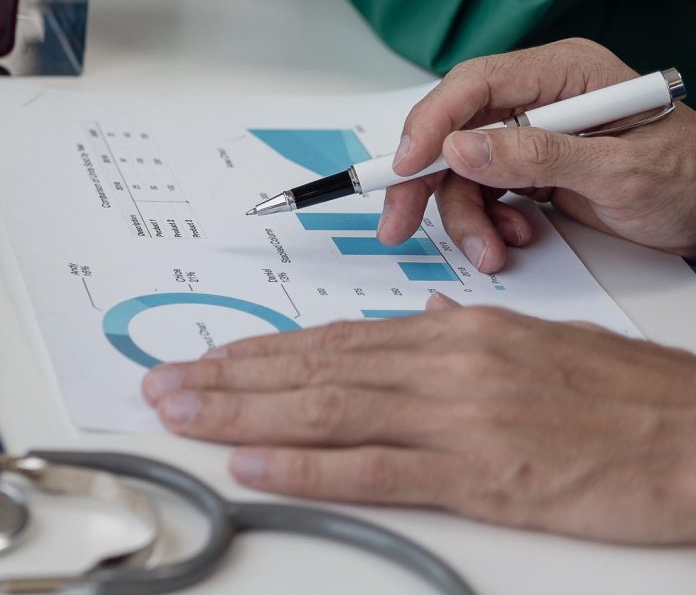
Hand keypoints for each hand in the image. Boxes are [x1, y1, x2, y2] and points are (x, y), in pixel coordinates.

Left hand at [140, 298, 695, 542]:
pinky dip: (304, 466)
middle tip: (163, 385)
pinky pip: (373, 471)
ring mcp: (458, 418)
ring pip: (325, 410)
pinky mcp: (480, 475)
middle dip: (229, 378)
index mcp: (456, 333)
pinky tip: (253, 464)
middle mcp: (446, 364)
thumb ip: (470, 334)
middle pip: (313, 368)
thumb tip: (424, 321)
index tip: (208, 360)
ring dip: (242, 414)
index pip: (335, 339)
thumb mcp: (540, 341)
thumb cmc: (632, 397)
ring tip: (182, 414)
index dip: (262, 352)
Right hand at [375, 38, 695, 272]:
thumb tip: (462, 147)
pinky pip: (481, 189)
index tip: (406, 166)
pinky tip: (510, 238)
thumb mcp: (620, 172)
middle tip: (399, 222)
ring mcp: (532, 131)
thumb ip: (539, 157)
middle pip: (455, 127)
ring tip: (490, 249)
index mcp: (563, 72)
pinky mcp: (529, 164)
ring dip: (464, 213)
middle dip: (425, 179)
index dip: (431, 123)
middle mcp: (540, 96)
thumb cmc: (691, 182)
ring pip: (461, 167)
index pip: (476, 84)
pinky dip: (485, 220)